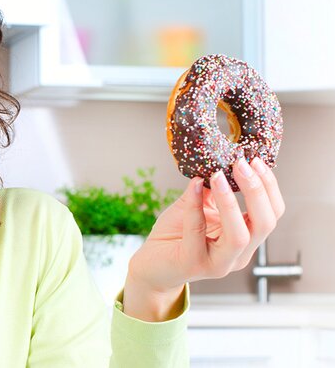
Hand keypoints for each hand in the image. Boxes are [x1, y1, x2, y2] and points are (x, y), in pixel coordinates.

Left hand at [123, 158, 284, 320]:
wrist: (152, 265)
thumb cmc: (175, 235)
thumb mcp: (197, 207)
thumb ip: (211, 190)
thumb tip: (218, 161)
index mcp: (247, 239)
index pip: (272, 213)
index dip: (269, 186)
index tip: (255, 160)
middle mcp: (239, 254)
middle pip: (265, 224)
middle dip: (256, 191)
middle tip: (241, 164)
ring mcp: (218, 263)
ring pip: (239, 236)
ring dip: (230, 202)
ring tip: (218, 175)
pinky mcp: (193, 264)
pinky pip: (197, 233)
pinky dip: (195, 207)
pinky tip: (194, 186)